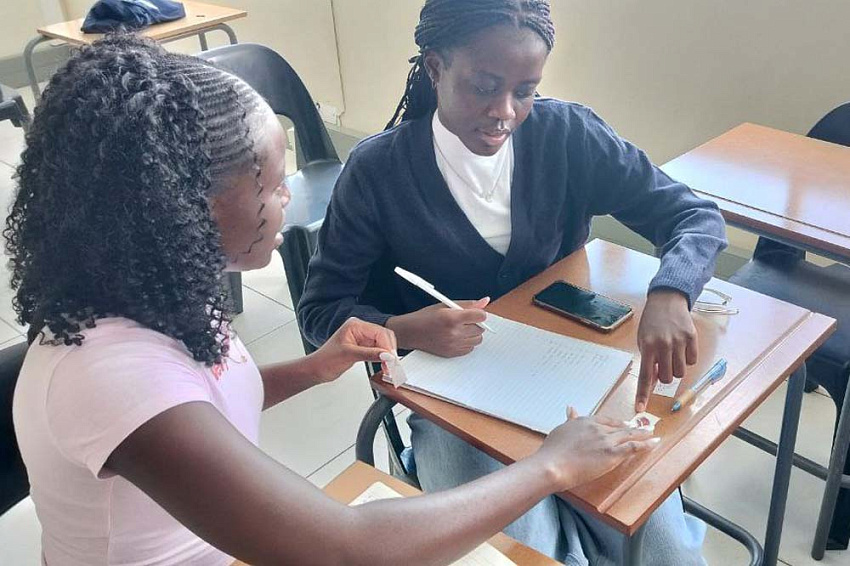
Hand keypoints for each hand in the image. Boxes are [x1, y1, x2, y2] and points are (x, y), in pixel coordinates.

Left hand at [307, 318, 396, 382]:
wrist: (317, 369)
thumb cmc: (326, 360)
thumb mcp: (349, 356)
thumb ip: (369, 354)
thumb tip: (387, 355)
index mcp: (355, 325)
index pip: (379, 332)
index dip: (387, 346)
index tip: (392, 359)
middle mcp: (360, 329)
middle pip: (384, 337)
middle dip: (390, 350)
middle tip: (393, 365)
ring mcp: (362, 338)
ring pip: (383, 344)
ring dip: (388, 356)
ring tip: (389, 368)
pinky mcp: (363, 347)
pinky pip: (379, 350)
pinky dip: (383, 358)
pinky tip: (384, 366)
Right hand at [386, 297, 489, 356]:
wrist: (410, 332)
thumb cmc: (425, 317)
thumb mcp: (446, 305)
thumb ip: (467, 304)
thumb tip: (485, 301)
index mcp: (452, 318)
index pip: (480, 316)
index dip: (479, 313)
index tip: (475, 313)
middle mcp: (454, 333)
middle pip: (480, 329)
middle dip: (475, 323)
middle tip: (464, 320)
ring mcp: (453, 345)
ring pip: (477, 340)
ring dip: (472, 334)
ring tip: (460, 329)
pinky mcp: (452, 353)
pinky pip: (470, 349)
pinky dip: (467, 343)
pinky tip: (457, 337)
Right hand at [534, 407, 657, 490]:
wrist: (553, 464)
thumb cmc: (553, 450)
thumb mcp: (561, 429)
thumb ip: (569, 420)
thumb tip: (570, 408)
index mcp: (585, 421)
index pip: (606, 420)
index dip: (617, 423)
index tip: (625, 424)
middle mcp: (598, 428)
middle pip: (619, 427)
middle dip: (633, 428)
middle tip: (644, 427)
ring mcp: (606, 441)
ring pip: (629, 435)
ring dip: (643, 434)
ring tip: (652, 433)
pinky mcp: (612, 454)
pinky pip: (633, 447)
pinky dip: (646, 444)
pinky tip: (654, 443)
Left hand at [634, 289, 697, 411]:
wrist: (666, 300)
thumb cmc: (651, 322)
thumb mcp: (643, 339)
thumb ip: (648, 360)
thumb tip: (653, 382)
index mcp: (647, 346)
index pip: (644, 376)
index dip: (643, 394)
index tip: (640, 409)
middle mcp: (663, 345)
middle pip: (667, 378)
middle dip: (664, 374)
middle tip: (662, 362)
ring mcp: (679, 341)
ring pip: (680, 372)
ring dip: (676, 368)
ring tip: (672, 354)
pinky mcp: (692, 338)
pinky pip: (691, 361)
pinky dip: (686, 359)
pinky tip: (681, 347)